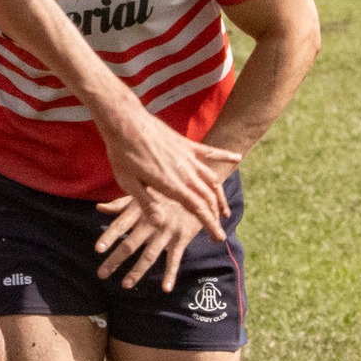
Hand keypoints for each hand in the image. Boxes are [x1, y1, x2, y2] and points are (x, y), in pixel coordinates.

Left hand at [94, 195, 203, 291]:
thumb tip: (99, 208)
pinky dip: (170, 274)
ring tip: (125, 284)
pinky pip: (175, 259)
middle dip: (115, 260)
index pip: (120, 224)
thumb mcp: (143, 194)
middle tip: (101, 274)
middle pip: (131, 244)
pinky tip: (165, 288)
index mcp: (140, 210)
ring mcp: (167, 232)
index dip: (109, 236)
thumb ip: (120, 204)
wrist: (197, 191)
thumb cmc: (164, 194)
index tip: (98, 249)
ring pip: (149, 255)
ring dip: (137, 271)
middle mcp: (152, 222)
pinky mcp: (182, 239)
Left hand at [98, 112, 238, 243]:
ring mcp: (188, 157)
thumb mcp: (128, 183)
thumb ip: (146, 203)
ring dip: (219, 195)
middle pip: (207, 197)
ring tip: (223, 210)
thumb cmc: (122, 155)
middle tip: (219, 230)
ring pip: (211, 179)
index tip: (218, 237)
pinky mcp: (187, 144)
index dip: (209, 224)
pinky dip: (225, 155)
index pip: (197, 209)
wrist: (125, 123)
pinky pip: (210, 151)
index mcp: (171, 185)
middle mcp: (185, 172)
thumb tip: (159, 223)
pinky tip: (238, 157)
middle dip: (215, 215)